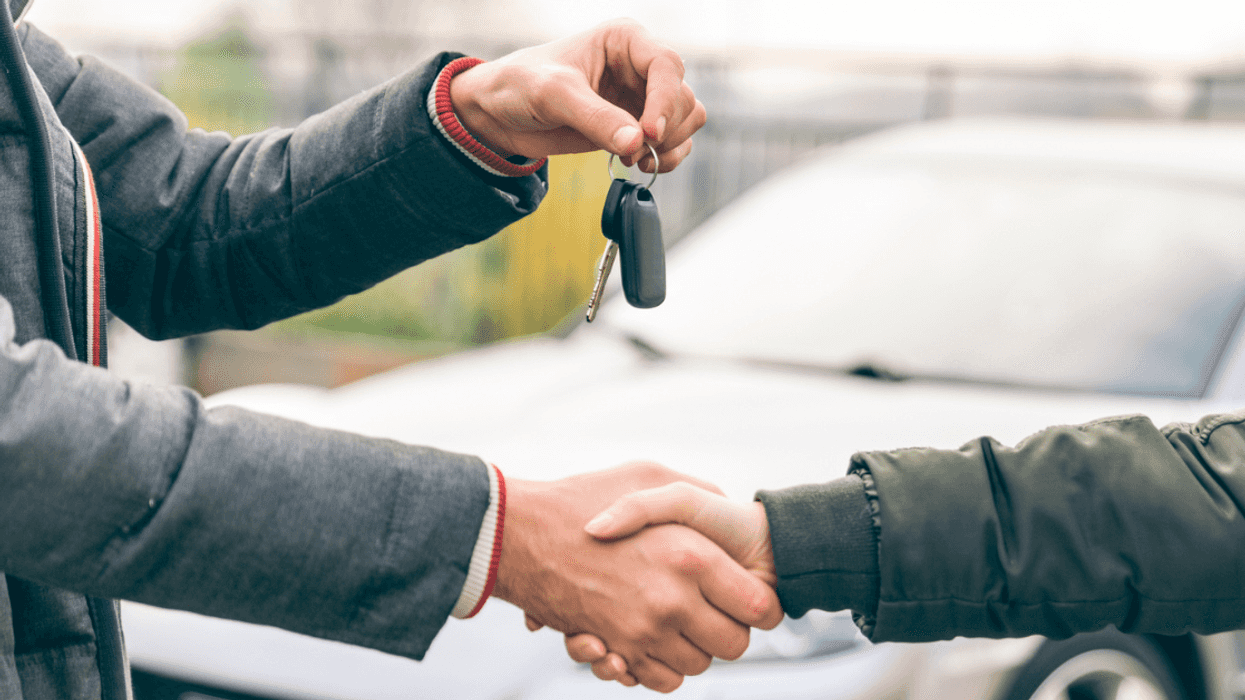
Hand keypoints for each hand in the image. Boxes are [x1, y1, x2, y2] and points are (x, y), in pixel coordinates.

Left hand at [448, 19, 704, 171]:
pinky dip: (665, 158)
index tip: (648, 134)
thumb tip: (637, 143)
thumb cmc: (521, 85)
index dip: (665, 101)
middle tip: (635, 151)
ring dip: (669, 146)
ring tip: (633, 160)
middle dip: (665, 129)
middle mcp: (640, 66)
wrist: (500, 113)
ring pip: (686, 120)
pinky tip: (635, 164)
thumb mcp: (554, 95)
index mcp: (625, 40)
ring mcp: (641, 97)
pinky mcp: (636, 126)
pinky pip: (673, 142)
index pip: (667, 65)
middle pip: (684, 97)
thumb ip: (596, 118)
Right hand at [564, 482, 778, 685]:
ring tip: (680, 618)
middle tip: (716, 610)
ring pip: (697, 665)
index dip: (760, 605)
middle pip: (733, 645)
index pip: (757, 607)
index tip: (751, 597)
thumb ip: (697, 489)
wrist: (517, 532)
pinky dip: (662, 667)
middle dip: (730, 631)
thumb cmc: (583, 497)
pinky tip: (655, 637)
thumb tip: (728, 505)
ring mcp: (641, 631)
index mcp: (690, 557)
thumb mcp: (648, 474)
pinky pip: (661, 679)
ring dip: (693, 648)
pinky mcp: (614, 649)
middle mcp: (670, 601)